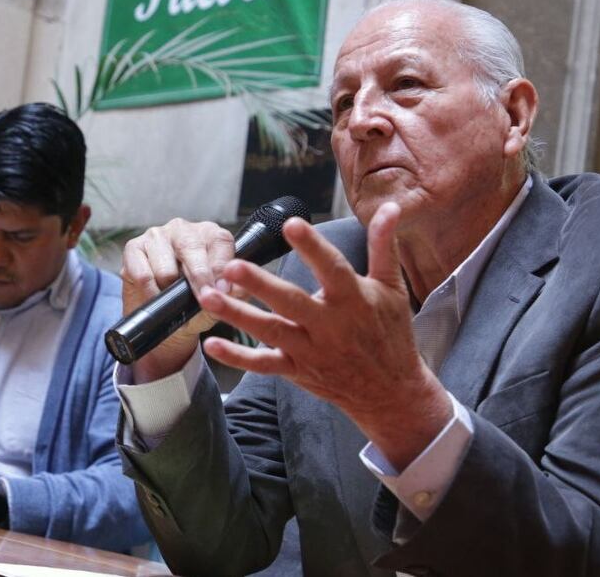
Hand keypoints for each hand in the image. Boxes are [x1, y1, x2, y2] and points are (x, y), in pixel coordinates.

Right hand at [120, 218, 236, 382]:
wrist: (165, 318)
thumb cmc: (195, 302)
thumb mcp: (220, 299)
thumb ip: (234, 292)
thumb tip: (237, 288)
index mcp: (210, 234)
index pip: (220, 242)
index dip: (222, 267)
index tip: (224, 290)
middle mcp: (183, 229)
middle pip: (191, 248)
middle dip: (199, 278)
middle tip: (204, 298)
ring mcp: (156, 236)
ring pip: (166, 268)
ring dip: (171, 290)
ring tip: (175, 300)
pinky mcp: (133, 248)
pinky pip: (144, 275)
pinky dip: (152, 293)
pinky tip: (157, 298)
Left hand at [198, 202, 451, 469]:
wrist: (390, 392)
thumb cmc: (391, 332)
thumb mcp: (392, 287)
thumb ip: (383, 246)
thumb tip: (390, 206)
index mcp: (353, 299)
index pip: (331, 268)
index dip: (312, 247)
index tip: (291, 225)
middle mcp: (329, 325)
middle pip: (291, 302)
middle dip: (260, 285)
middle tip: (231, 265)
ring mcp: (310, 350)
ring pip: (271, 331)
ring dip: (238, 315)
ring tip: (208, 297)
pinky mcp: (297, 370)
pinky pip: (263, 365)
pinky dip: (237, 357)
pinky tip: (212, 344)